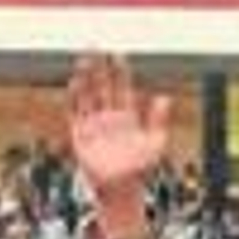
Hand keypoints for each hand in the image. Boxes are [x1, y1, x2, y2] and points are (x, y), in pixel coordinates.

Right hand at [68, 53, 171, 234]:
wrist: (121, 190)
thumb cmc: (140, 169)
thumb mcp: (155, 142)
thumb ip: (158, 119)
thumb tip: (164, 96)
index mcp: (127, 117)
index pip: (122, 87)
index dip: (120, 71)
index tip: (118, 54)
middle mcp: (109, 118)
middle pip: (102, 87)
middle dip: (100, 68)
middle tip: (96, 48)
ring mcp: (94, 125)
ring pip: (88, 96)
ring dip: (85, 79)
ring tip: (83, 60)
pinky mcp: (81, 135)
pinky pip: (76, 113)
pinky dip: (74, 98)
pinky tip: (74, 83)